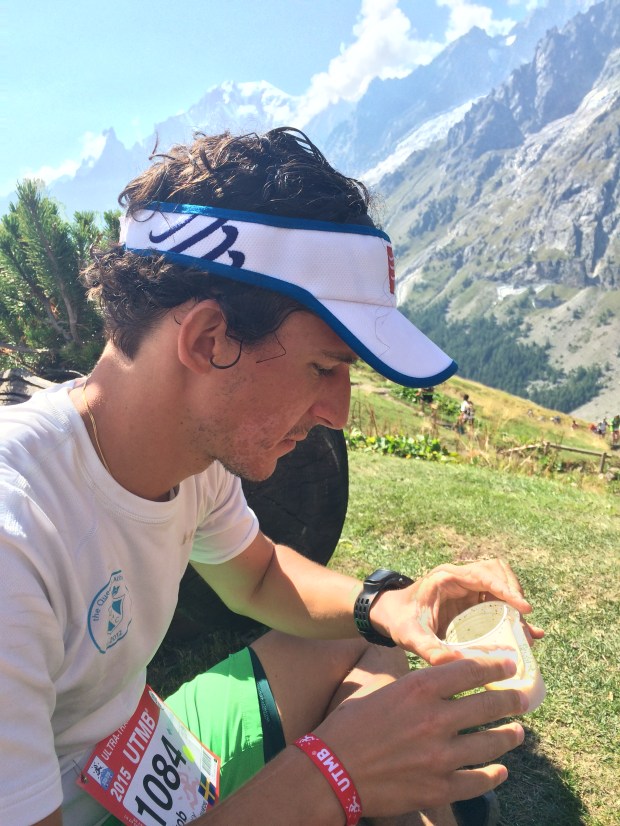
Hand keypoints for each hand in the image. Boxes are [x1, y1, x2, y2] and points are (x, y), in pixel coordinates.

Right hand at [315, 656, 526, 816]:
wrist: (331, 771)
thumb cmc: (350, 726)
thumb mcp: (382, 691)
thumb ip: (415, 688)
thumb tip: (439, 684)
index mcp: (419, 689)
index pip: (469, 670)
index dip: (495, 665)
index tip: (511, 664)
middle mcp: (435, 719)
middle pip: (488, 704)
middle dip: (511, 700)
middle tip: (523, 699)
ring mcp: (441, 757)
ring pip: (491, 743)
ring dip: (508, 737)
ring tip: (517, 733)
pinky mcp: (439, 789)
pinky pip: (478, 781)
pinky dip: (493, 775)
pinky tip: (499, 770)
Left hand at [371, 559, 543, 663]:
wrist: (390, 616)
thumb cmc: (399, 621)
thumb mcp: (410, 636)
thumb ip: (428, 649)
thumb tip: (452, 665)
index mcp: (447, 577)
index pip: (484, 574)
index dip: (506, 588)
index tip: (523, 608)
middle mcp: (461, 578)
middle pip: (498, 574)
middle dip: (514, 596)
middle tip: (523, 625)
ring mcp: (468, 588)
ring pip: (502, 586)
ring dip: (516, 607)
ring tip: (527, 634)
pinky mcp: (472, 601)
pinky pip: (498, 601)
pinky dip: (513, 615)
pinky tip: (529, 635)